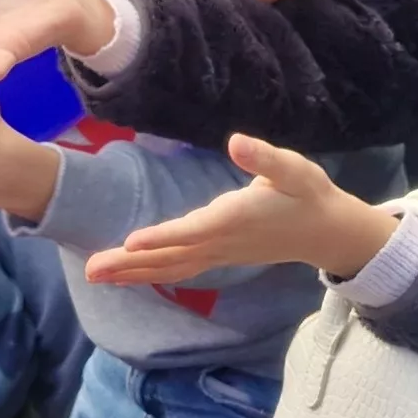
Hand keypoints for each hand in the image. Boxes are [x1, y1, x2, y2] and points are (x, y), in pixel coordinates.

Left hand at [85, 136, 394, 285]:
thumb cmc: (309, 195)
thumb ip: (265, 157)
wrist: (326, 232)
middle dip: (130, 264)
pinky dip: (150, 273)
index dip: (162, 237)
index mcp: (236, 218)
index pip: (193, 230)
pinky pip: (178, 270)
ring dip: (132, 272)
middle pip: (170, 257)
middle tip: (91, 271)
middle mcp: (222, 242)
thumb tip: (237, 141)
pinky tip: (126, 275)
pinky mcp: (218, 257)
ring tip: (95, 275)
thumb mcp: (294, 169)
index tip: (131, 242)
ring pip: (170, 268)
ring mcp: (219, 254)